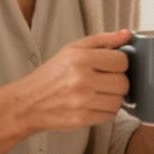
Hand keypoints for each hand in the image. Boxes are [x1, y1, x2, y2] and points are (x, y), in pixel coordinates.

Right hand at [9, 29, 133, 134]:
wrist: (27, 103)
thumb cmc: (51, 75)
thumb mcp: (72, 49)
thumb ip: (102, 40)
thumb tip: (127, 34)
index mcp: (80, 58)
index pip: (122, 61)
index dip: (119, 64)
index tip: (110, 67)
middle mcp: (81, 79)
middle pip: (123, 83)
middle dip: (117, 83)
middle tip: (104, 82)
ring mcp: (82, 101)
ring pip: (119, 101)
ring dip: (113, 99)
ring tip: (98, 94)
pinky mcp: (82, 119)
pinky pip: (110, 116)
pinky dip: (105, 112)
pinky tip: (93, 105)